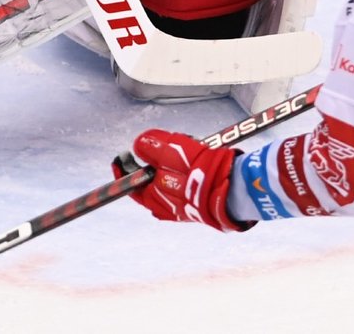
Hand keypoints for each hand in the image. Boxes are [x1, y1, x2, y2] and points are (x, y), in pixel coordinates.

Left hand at [116, 129, 251, 231]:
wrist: (233, 187)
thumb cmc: (201, 169)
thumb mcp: (173, 149)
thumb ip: (153, 145)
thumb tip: (138, 145)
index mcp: (154, 197)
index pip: (132, 184)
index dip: (124, 169)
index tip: (120, 158)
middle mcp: (166, 207)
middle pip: (149, 184)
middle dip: (152, 164)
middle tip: (157, 147)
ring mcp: (183, 209)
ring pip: (168, 185)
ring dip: (170, 167)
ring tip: (185, 150)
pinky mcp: (199, 207)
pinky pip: (184, 189)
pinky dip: (184, 176)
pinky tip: (196, 162)